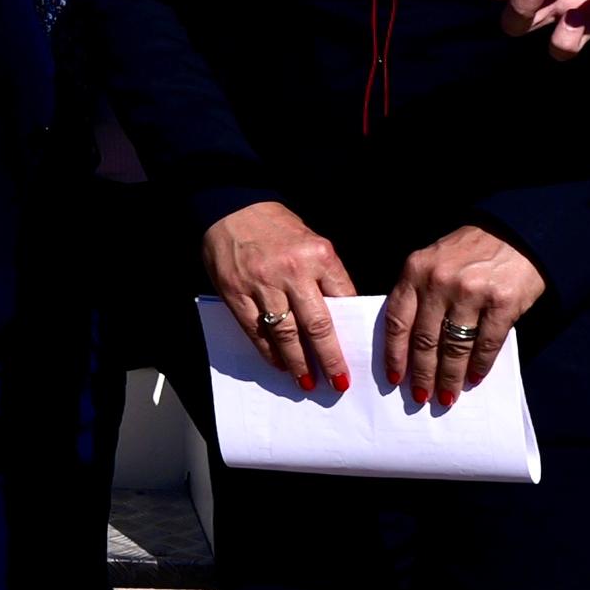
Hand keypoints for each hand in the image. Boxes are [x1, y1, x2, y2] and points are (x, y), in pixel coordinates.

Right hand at [201, 200, 355, 392]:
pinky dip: (269, 351)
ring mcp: (262, 283)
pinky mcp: (236, 293)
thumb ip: (324, 276)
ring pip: (286, 334)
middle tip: (339, 382)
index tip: (358, 354)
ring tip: (307, 382)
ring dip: (299, 362)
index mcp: (319, 255)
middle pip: (317, 325)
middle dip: (330, 359)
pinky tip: (279, 363)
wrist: (231, 207)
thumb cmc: (276, 227)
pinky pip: (256, 330)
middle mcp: (292, 270)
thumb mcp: (311, 241)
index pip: (343, 300)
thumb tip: (339, 316)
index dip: (351, 332)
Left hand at [374, 224, 543, 410]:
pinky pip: (486, 344)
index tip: (394, 378)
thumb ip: (418, 293)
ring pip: (454, 347)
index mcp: (416, 270)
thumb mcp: (433, 261)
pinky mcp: (503, 303)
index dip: (395, 354)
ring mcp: (472, 292)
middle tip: (420, 396)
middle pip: (424, 340)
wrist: (517, 233)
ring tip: (446, 396)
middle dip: (422, 374)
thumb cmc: (470, 251)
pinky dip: (479, 366)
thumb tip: (408, 345)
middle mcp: (440, 281)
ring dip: (449, 377)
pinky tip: (474, 379)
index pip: (397, 321)